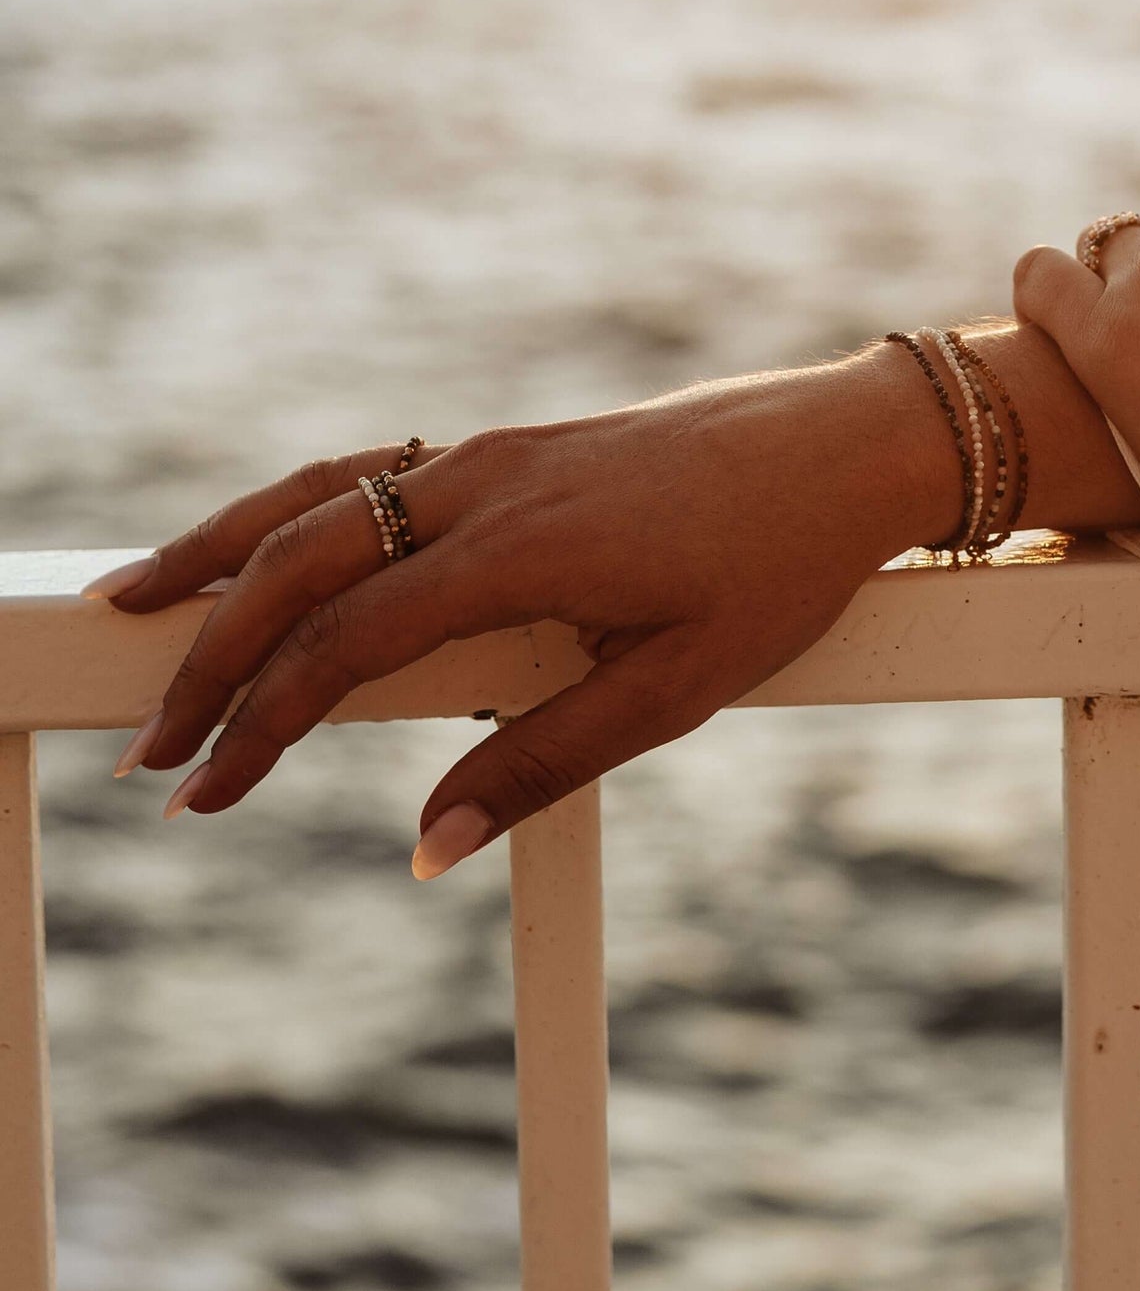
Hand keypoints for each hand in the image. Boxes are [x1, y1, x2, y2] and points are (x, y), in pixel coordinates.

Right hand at [94, 328, 1139, 870]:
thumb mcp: (680, 686)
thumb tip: (427, 846)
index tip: (200, 793)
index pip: (343, 642)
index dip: (258, 721)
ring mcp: (489, 454)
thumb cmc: (783, 569)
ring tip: (137, 604)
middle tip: (150, 743)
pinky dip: (293, 512)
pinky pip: (370, 475)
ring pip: (317, 498)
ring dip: (223, 558)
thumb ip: (546, 762)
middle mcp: (482, 485)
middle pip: (299, 562)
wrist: (851, 444)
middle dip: (210, 653)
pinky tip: (264, 547)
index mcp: (519, 550)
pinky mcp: (509, 446)